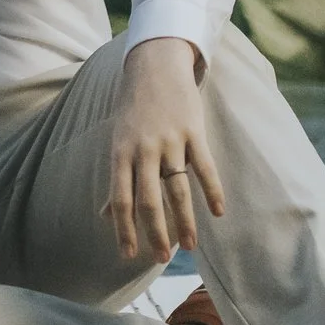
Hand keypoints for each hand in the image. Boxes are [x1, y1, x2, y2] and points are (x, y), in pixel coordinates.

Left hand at [102, 37, 225, 259]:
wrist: (154, 67)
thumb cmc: (134, 111)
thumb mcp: (118, 142)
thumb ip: (118, 180)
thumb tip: (105, 216)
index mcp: (120, 154)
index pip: (121, 199)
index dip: (124, 229)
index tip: (128, 255)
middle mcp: (143, 150)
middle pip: (150, 200)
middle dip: (155, 233)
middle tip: (161, 258)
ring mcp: (170, 141)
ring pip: (178, 190)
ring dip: (185, 221)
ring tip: (190, 246)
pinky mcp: (194, 132)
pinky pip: (205, 168)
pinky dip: (213, 192)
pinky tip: (218, 213)